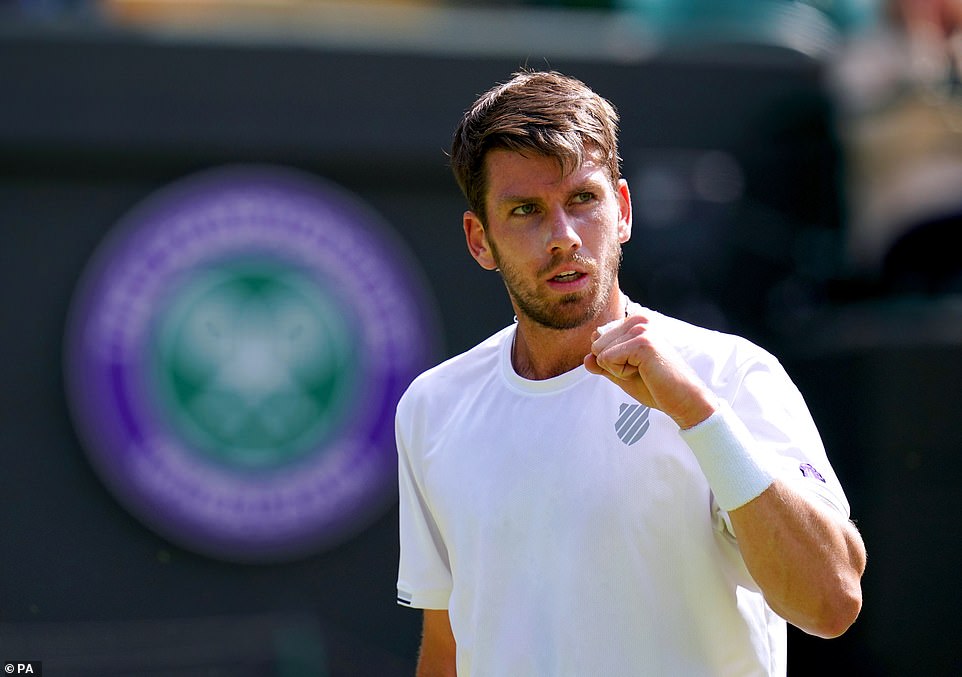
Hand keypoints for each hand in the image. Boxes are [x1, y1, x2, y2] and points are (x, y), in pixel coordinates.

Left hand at [584, 312, 716, 428]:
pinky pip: (607, 360)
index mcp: (635, 323)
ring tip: (644, 371)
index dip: (610, 362)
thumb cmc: (655, 387)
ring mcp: (641, 328)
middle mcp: (638, 319)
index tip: (637, 368)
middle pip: (596, 345)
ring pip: (600, 352)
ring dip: (617, 370)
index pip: (597, 340)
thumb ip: (603, 365)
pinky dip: (621, 373)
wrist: (683, 400)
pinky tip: (645, 373)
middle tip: (641, 371)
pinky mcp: (642, 342)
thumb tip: (585, 359)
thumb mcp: (622, 374)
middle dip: (612, 365)